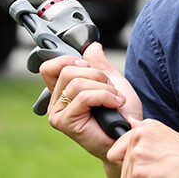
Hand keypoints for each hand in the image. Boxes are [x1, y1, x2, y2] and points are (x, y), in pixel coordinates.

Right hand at [39, 42, 142, 162]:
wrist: (129, 133)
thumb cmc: (121, 112)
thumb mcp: (110, 79)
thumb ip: (98, 63)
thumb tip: (91, 46)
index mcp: (63, 90)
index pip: (50, 67)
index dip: (67, 60)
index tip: (87, 65)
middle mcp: (56, 102)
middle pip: (67, 70)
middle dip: (96, 75)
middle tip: (110, 88)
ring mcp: (58, 113)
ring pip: (77, 83)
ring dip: (104, 88)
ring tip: (115, 98)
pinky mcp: (64, 122)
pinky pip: (84, 97)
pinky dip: (105, 96)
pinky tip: (114, 104)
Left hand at [108, 119, 178, 177]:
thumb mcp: (164, 133)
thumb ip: (143, 130)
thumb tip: (128, 122)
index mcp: (142, 127)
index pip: (116, 152)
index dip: (126, 162)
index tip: (144, 164)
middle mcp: (138, 137)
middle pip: (121, 166)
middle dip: (134, 172)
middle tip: (156, 169)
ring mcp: (137, 155)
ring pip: (126, 176)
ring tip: (158, 173)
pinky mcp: (139, 173)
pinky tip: (159, 176)